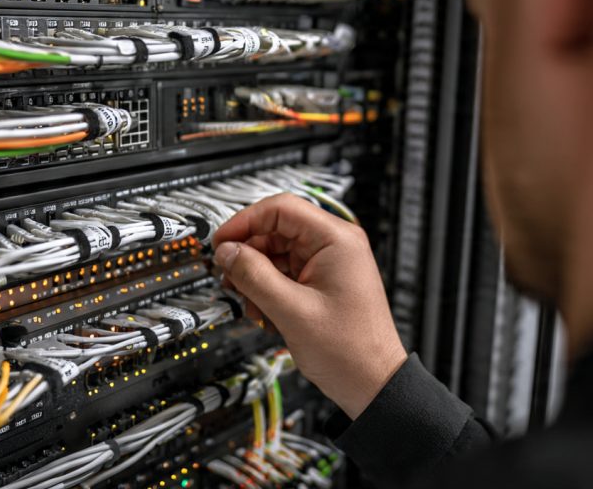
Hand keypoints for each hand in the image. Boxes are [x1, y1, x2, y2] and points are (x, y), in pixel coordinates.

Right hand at [212, 193, 406, 418]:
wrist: (371, 384)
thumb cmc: (349, 350)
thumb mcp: (292, 311)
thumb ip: (254, 276)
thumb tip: (226, 252)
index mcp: (336, 240)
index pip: (280, 209)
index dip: (244, 222)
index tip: (221, 243)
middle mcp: (333, 246)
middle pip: (274, 231)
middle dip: (248, 257)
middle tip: (227, 278)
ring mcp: (326, 264)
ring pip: (274, 255)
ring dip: (255, 279)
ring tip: (251, 305)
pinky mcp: (319, 282)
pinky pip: (282, 274)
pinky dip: (267, 291)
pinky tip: (264, 314)